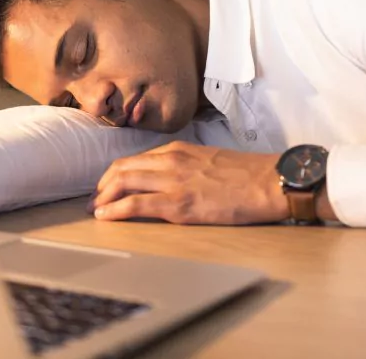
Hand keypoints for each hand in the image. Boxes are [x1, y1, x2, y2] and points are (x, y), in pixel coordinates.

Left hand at [91, 141, 288, 224]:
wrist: (270, 181)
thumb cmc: (247, 175)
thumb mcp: (210, 161)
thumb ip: (187, 167)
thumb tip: (172, 181)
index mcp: (179, 150)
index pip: (135, 159)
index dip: (115, 174)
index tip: (107, 187)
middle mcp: (171, 160)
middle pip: (121, 169)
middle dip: (102, 185)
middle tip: (95, 200)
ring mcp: (174, 181)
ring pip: (123, 183)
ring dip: (103, 197)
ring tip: (96, 210)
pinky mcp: (179, 203)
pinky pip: (136, 205)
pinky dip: (115, 210)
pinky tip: (106, 217)